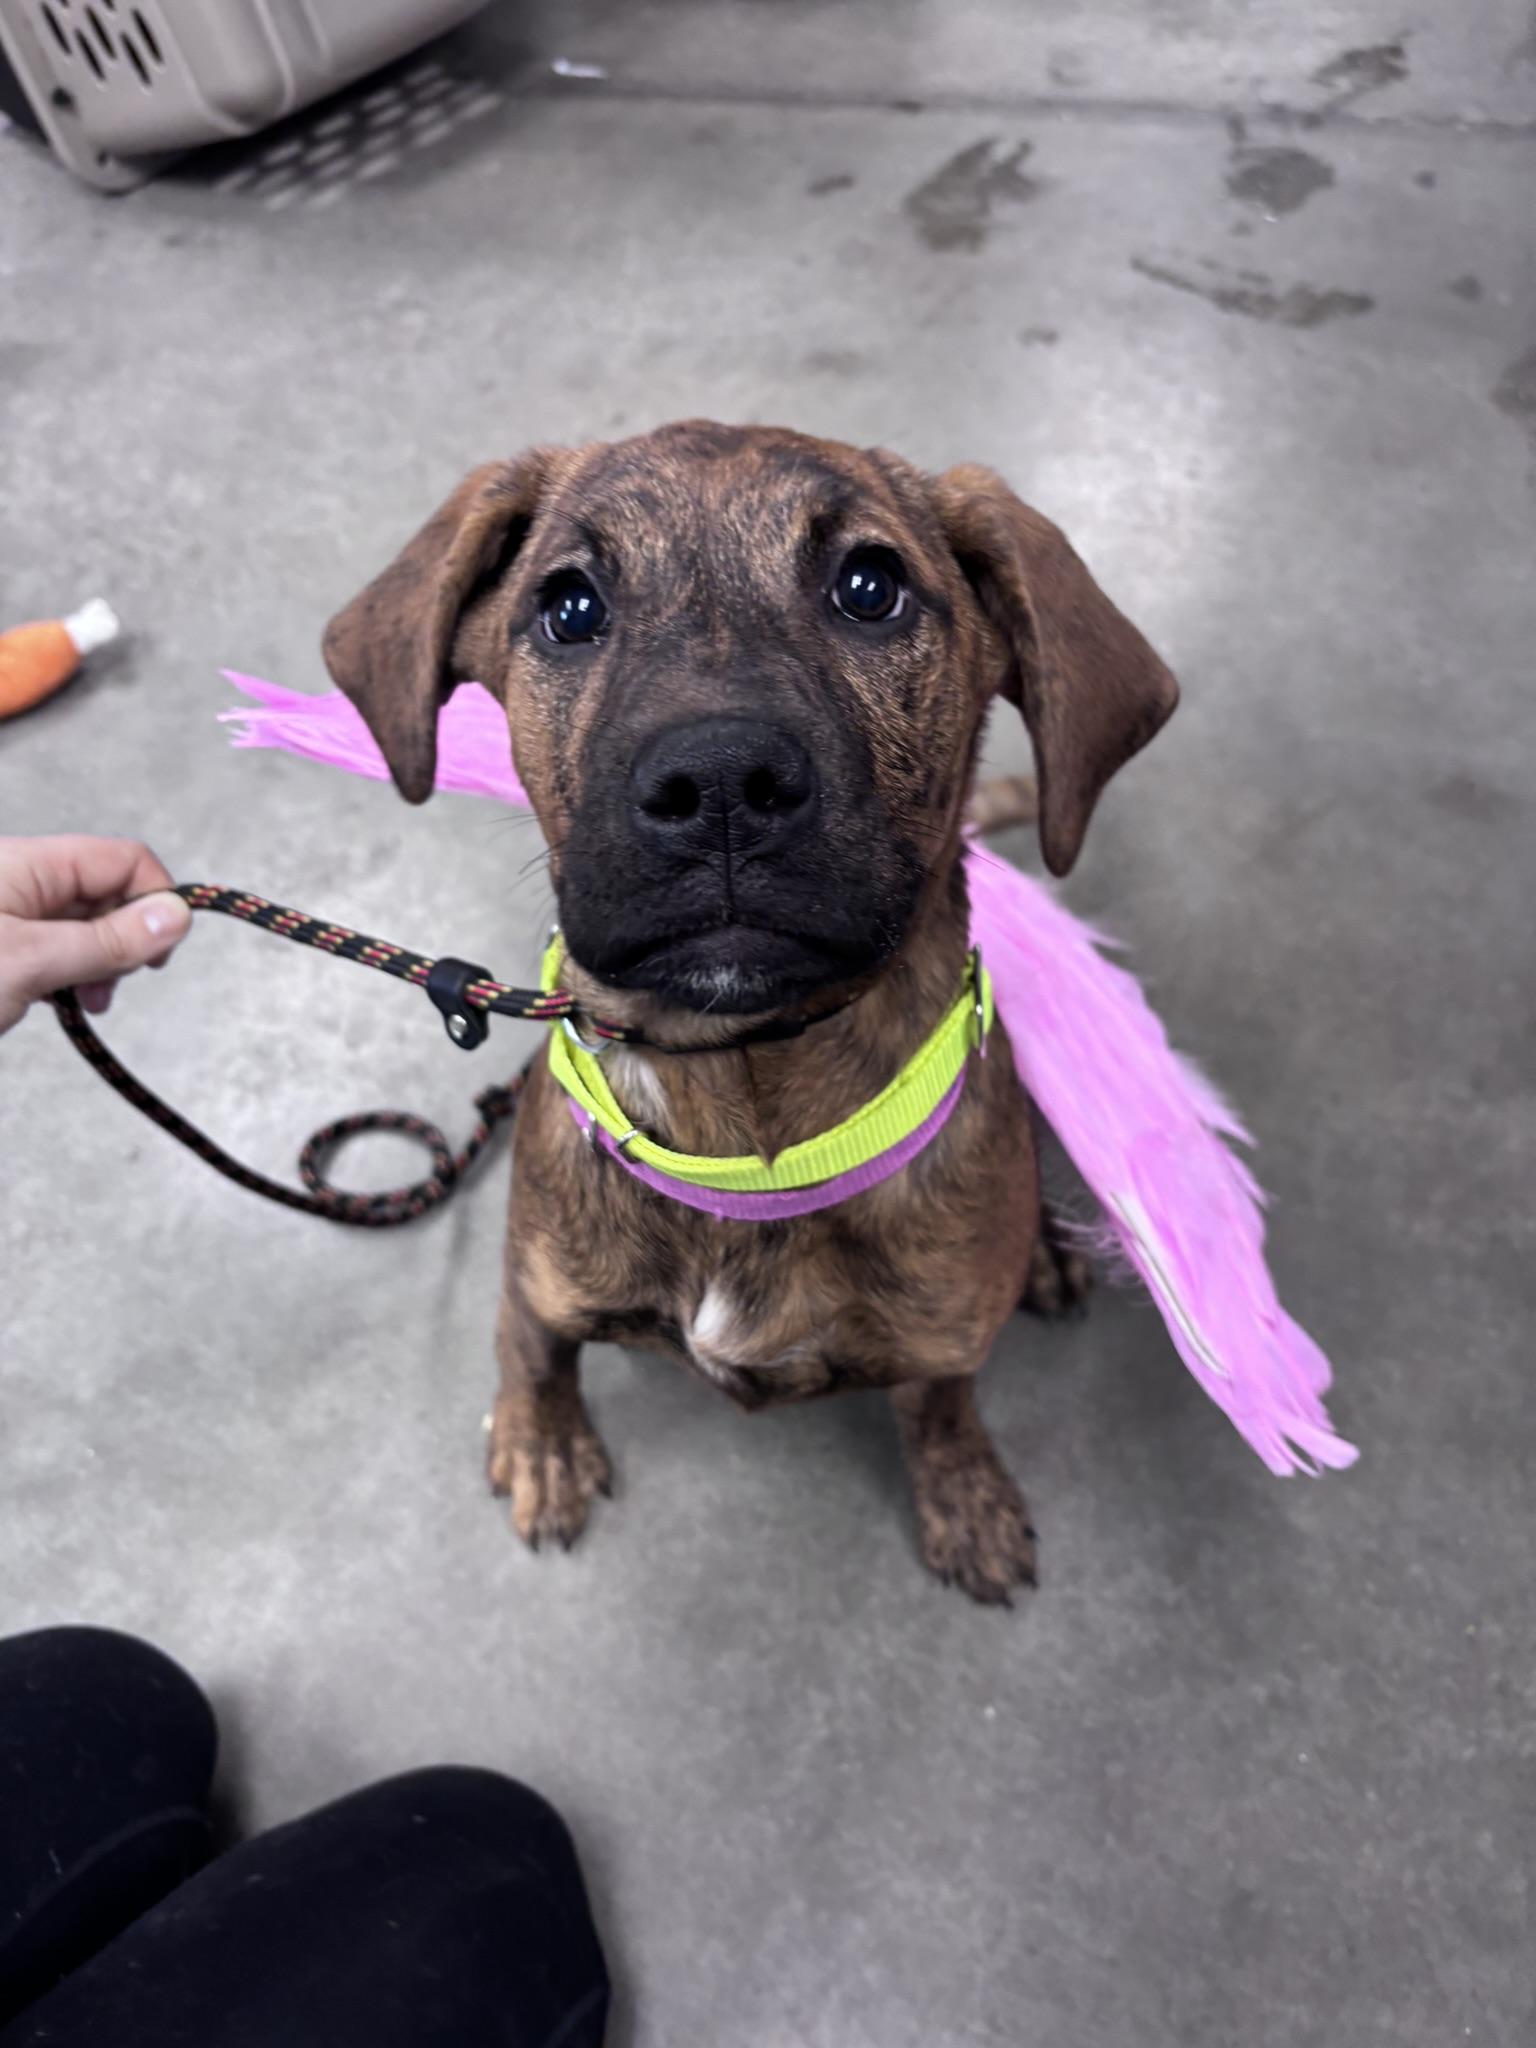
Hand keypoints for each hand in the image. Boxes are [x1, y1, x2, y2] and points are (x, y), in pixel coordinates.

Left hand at [0, 836, 191, 1034]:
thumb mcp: (32, 961)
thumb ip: (108, 939)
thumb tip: (179, 914)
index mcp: (28, 863)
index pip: (123, 860)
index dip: (154, 900)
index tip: (158, 954)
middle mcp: (22, 880)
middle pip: (107, 895)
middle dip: (125, 941)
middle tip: (112, 983)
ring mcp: (10, 915)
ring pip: (85, 927)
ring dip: (102, 964)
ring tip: (90, 1001)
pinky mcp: (4, 948)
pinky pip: (57, 950)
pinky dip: (72, 974)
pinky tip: (65, 1001)